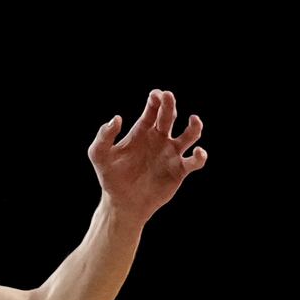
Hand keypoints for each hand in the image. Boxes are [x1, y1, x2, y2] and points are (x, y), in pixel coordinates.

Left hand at [87, 89, 206, 222]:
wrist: (123, 203)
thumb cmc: (111, 178)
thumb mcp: (100, 156)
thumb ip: (104, 137)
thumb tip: (117, 119)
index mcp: (143, 131)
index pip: (153, 109)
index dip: (156, 100)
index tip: (155, 95)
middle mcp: (159, 138)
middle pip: (170, 116)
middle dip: (170, 105)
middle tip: (168, 97)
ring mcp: (171, 153)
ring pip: (189, 135)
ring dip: (195, 126)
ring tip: (194, 120)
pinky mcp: (179, 170)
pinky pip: (195, 161)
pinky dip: (200, 156)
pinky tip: (197, 152)